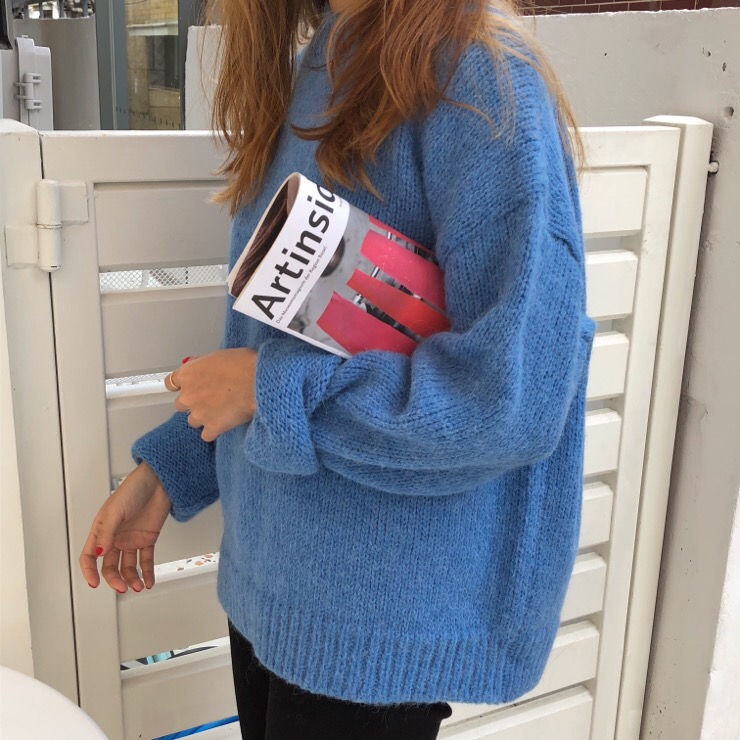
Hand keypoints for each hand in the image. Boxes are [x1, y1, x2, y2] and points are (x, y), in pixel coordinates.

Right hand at [79, 462, 171, 592]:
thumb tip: (99, 553)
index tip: (93, 583)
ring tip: (138, 586)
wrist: (159, 482)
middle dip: (114, 579)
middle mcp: (115, 537)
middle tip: (122, 588)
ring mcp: (131, 539)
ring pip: (128, 566)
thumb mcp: (116, 510)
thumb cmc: (134, 489)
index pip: (89, 556)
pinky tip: (148, 581)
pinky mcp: (147, 539)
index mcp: (101, 530)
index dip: (89, 571)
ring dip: (132, 578)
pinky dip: (147, 572)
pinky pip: (145, 560)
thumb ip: (108, 533)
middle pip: (109, 565)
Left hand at [168, 349, 257, 441]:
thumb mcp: (218, 356)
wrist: (257, 382)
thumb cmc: (242, 364)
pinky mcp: (211, 428)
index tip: (189, 386)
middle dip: (193, 402)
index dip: (182, 385)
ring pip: (193, 421)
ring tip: (221, 411)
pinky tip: (225, 423)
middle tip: (211, 398)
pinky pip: (207, 435)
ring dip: (204, 417)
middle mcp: (188, 396)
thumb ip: (203, 365)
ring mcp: (198, 414)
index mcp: (187, 375)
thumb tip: (202, 368)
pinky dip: (214, 431)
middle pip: (181, 404)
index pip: (171, 383)